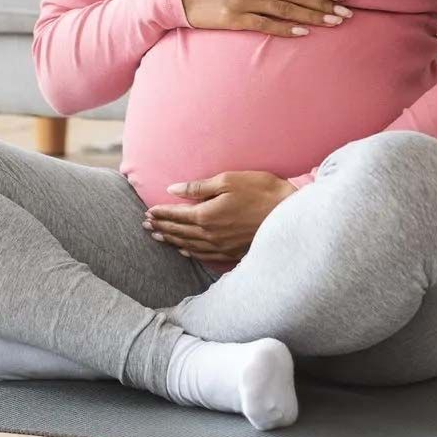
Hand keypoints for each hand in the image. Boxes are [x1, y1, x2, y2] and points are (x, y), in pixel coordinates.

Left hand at [143, 170, 295, 263]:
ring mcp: (222, 247)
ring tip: (157, 236)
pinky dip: (190, 252)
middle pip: (179, 232)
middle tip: (145, 225)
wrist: (291, 215)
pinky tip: (184, 250)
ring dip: (171, 240)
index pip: (177, 215)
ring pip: (189, 245)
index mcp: (207, 215)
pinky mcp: (233, 253)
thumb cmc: (261, 191)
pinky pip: (205, 255)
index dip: (161, 213)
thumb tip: (173, 189)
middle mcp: (211, 235)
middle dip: (161, 227)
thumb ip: (199, 187)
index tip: (148, 211)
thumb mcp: (228, 181)